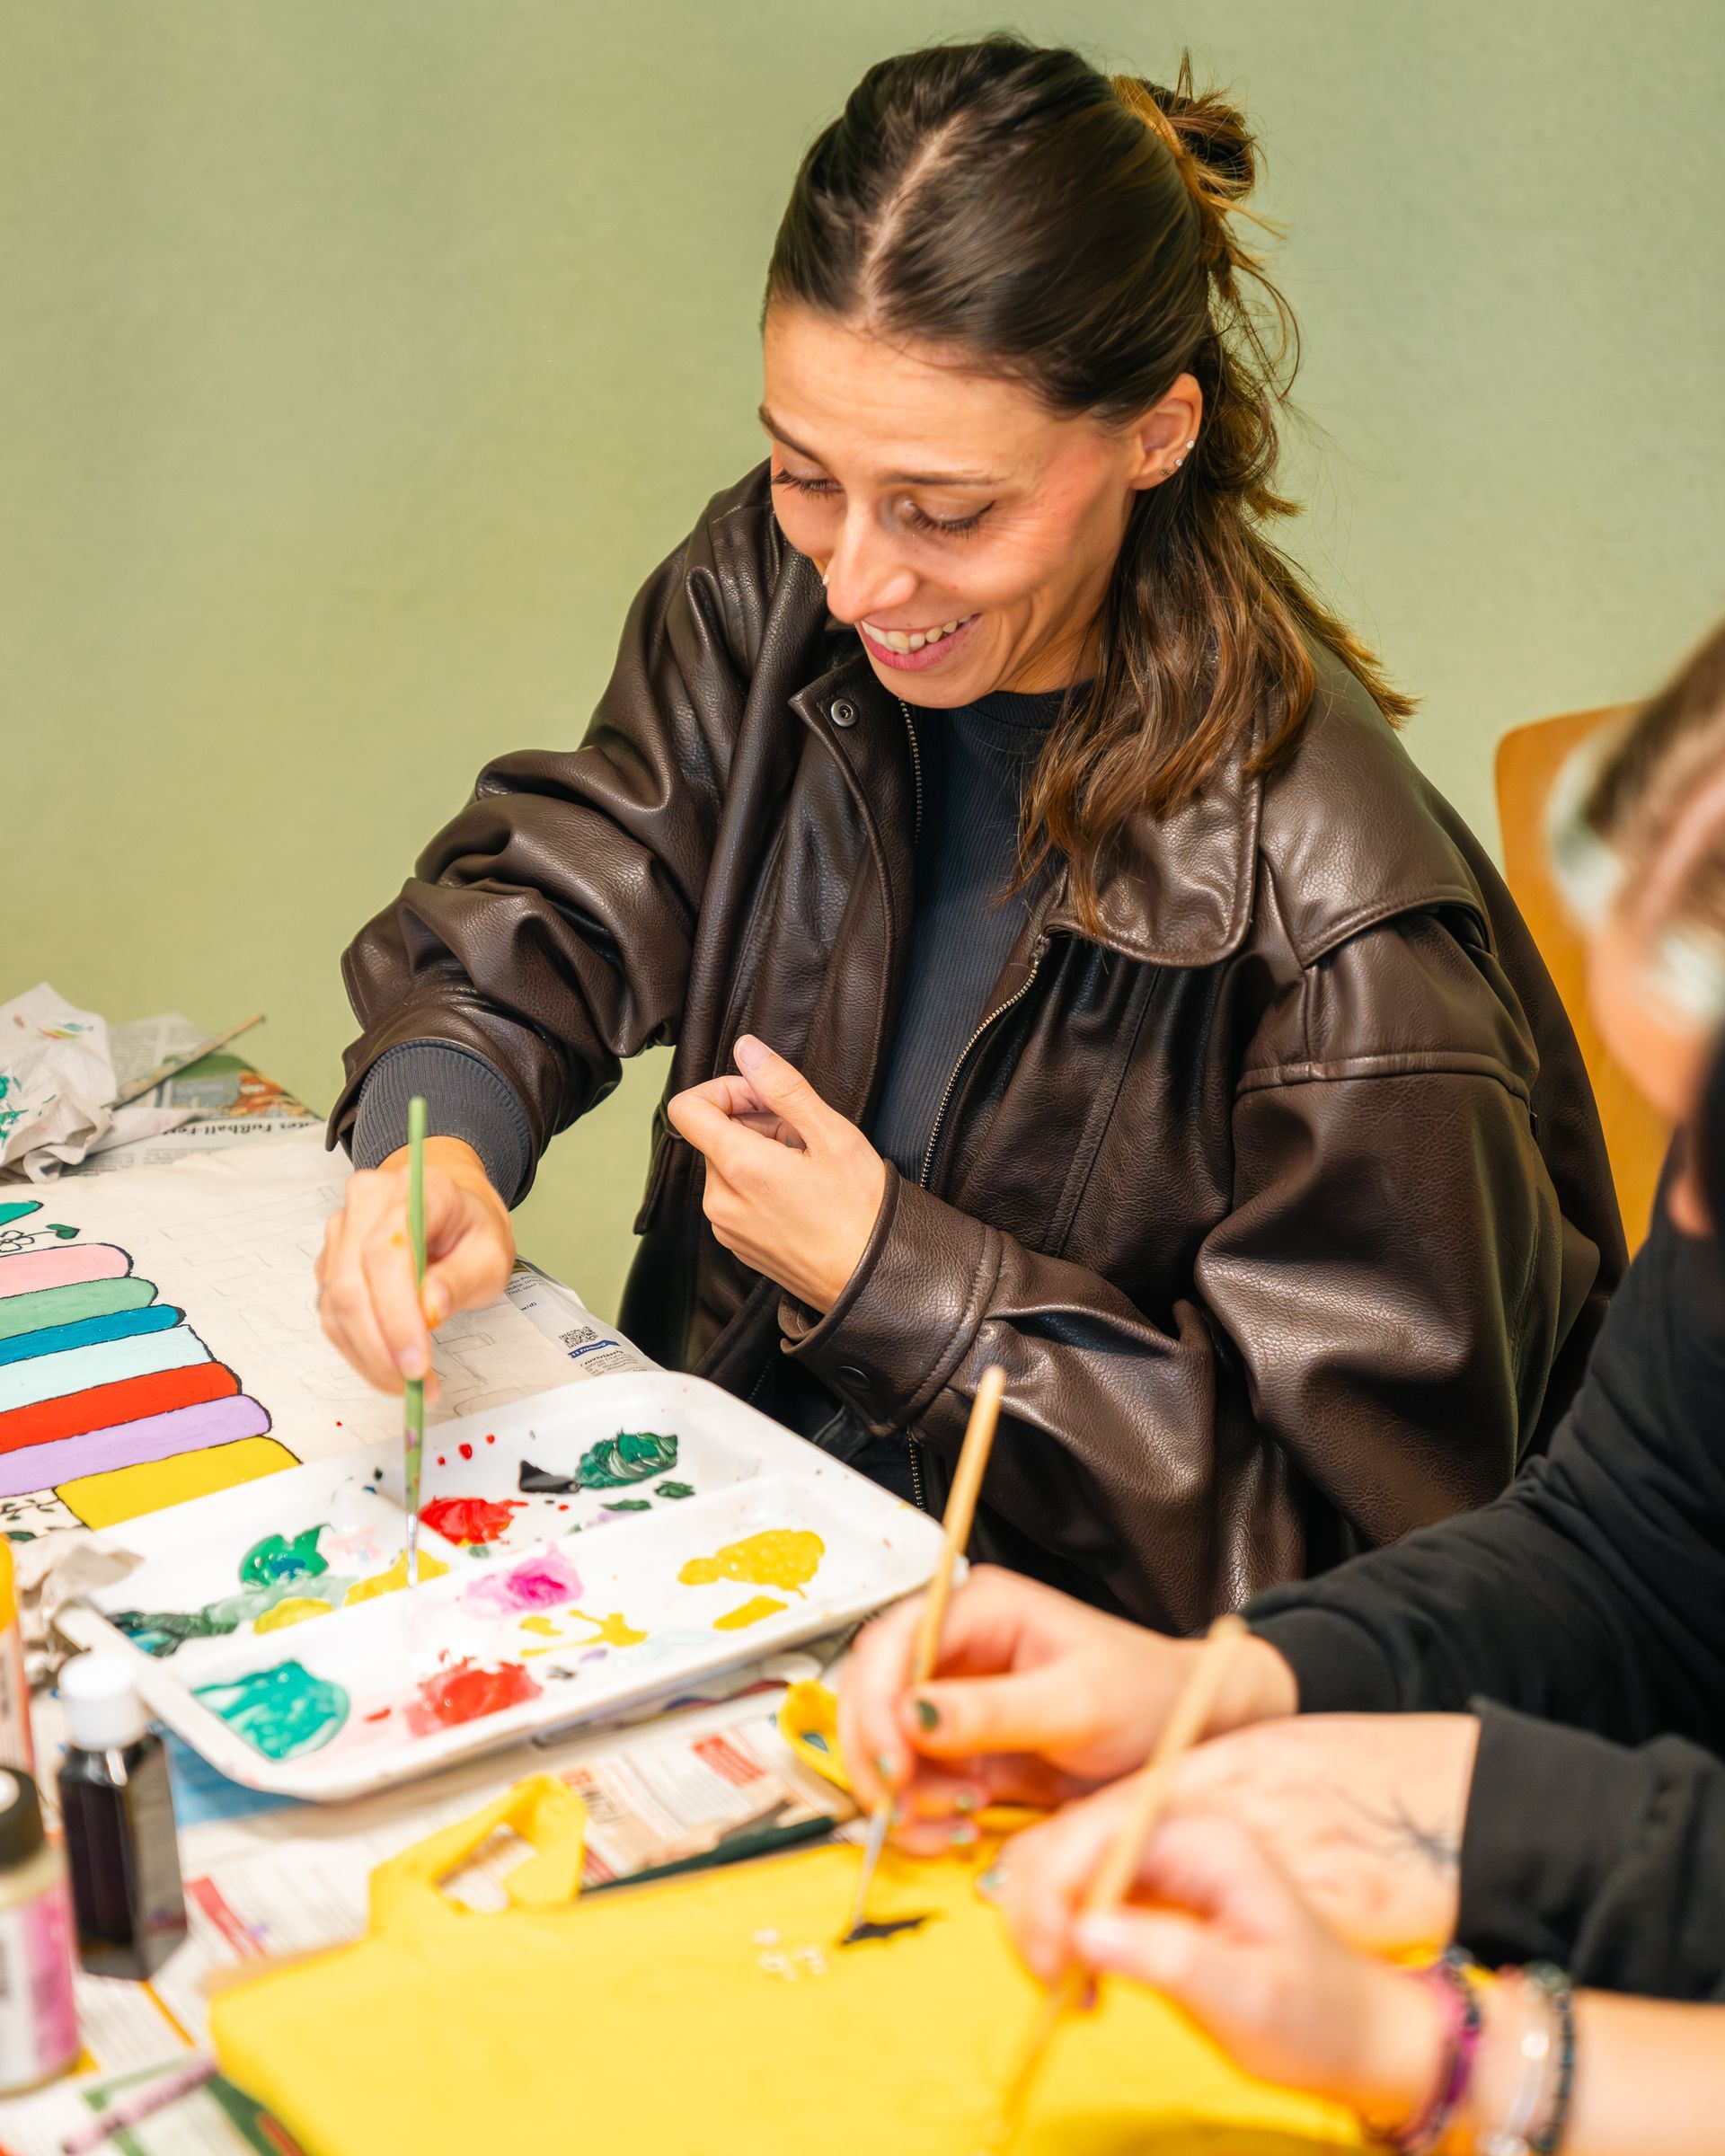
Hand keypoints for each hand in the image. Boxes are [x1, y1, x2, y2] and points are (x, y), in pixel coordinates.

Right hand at [315, 1137, 515, 1393]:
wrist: (449, 1207)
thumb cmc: (471, 1229)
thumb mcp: (492, 1255)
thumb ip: (462, 1280)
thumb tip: (428, 1312)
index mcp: (415, 1189)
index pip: (386, 1252)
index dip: (395, 1314)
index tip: (417, 1362)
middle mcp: (367, 1202)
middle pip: (350, 1283)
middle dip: (379, 1347)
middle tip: (414, 1384)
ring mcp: (341, 1230)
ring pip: (335, 1305)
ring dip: (368, 1355)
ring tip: (409, 1381)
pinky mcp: (330, 1260)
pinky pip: (333, 1312)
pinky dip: (359, 1348)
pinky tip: (389, 1364)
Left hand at [666, 1035, 885, 1311]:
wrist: (875, 1279)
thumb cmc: (861, 1211)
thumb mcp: (830, 1134)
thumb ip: (782, 1086)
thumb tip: (746, 1050)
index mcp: (737, 1167)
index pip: (686, 1108)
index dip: (723, 1090)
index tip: (762, 1096)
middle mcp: (720, 1200)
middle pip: (714, 1135)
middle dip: (754, 1121)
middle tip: (803, 1133)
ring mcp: (727, 1227)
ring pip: (727, 1165)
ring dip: (760, 1152)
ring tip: (808, 1165)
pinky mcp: (739, 1245)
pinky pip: (735, 1197)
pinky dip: (761, 1183)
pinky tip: (802, 1192)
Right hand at [837, 1566, 1297, 1846]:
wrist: (1185, 1740)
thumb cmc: (1149, 1698)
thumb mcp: (1077, 1705)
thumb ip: (993, 1711)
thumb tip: (913, 1714)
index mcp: (982, 1609)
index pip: (894, 1641)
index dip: (877, 1699)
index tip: (893, 1759)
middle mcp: (960, 1647)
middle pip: (873, 1690)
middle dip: (878, 1752)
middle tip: (900, 1803)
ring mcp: (958, 1700)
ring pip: (885, 1741)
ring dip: (901, 1791)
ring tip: (953, 1820)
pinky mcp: (965, 1748)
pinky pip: (914, 1780)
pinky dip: (921, 1812)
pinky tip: (959, 1826)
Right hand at [997, 1710, 1474, 1975]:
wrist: (1355, 2037)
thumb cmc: (1317, 2018)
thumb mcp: (1249, 1998)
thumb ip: (1168, 1958)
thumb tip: (1084, 1932)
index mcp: (1205, 1839)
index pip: (1095, 1834)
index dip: (1054, 1891)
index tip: (1049, 1960)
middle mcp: (1176, 1837)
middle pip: (1066, 1844)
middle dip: (1039, 1911)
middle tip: (1049, 1984)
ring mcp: (1161, 1864)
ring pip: (1062, 1869)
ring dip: (1044, 1926)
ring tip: (1063, 1991)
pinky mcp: (1151, 1895)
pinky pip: (1080, 1899)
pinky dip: (1062, 1940)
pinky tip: (1079, 1986)